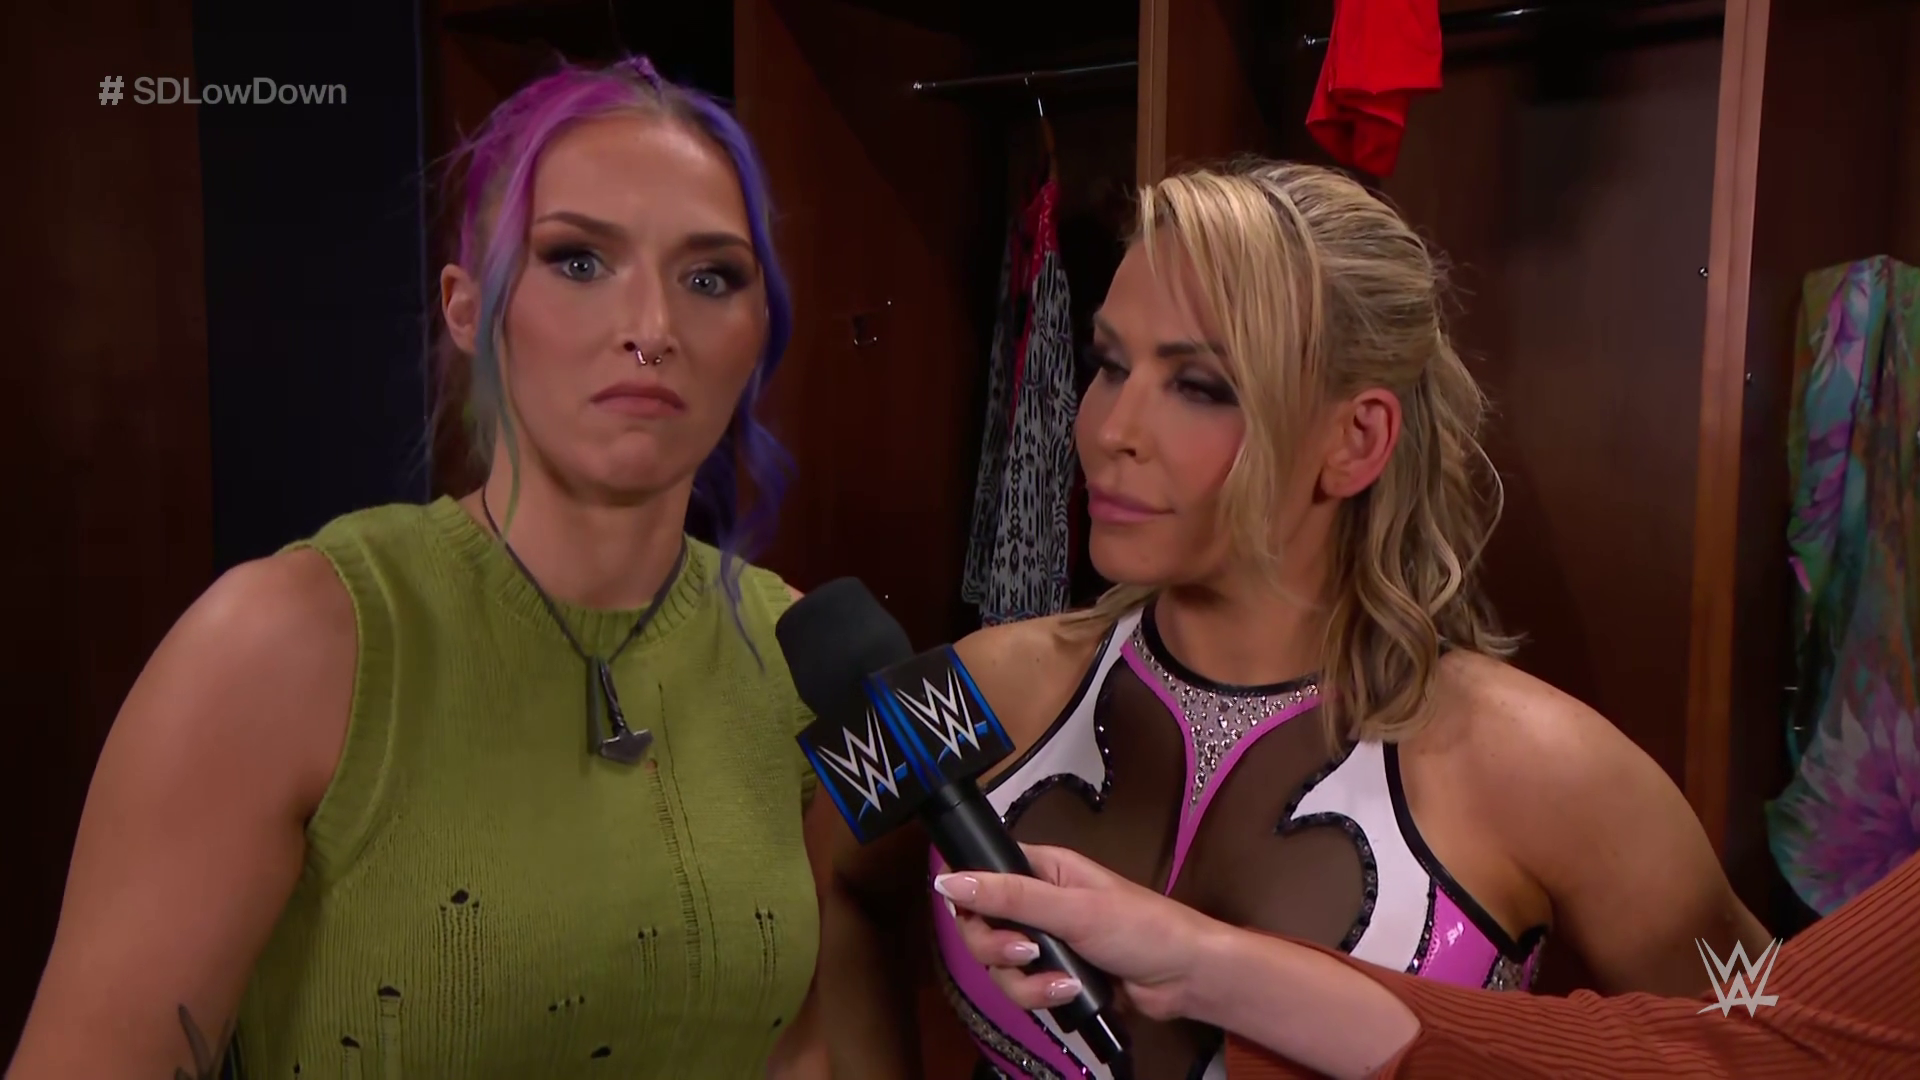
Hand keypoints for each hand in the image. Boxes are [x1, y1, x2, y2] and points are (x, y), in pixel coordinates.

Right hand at [933, 844, 1224, 1021]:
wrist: (1186, 977)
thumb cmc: (1142, 927)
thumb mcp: (1072, 908)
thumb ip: (1010, 896)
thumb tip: (950, 878)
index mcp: (1044, 869)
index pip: (984, 877)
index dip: (971, 901)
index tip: (975, 920)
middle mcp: (1041, 902)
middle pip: (984, 927)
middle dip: (998, 949)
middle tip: (1026, 952)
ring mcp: (1049, 941)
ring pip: (1002, 965)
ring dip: (1026, 980)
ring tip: (1061, 981)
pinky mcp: (1057, 975)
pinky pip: (1025, 988)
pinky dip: (1042, 995)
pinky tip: (1071, 992)